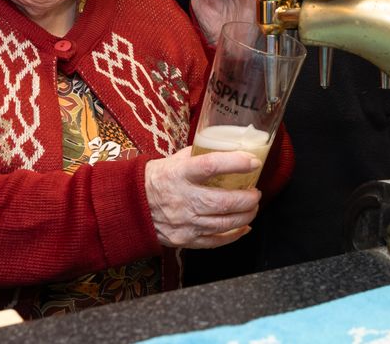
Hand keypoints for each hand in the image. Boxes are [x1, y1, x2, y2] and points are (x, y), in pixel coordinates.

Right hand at [144, 148, 261, 248]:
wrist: (133, 205)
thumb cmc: (158, 178)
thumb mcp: (175, 159)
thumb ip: (200, 155)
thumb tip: (228, 149)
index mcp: (180, 173)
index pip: (210, 166)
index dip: (235, 163)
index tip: (253, 162)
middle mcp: (183, 199)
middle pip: (222, 201)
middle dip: (246, 199)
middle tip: (256, 193)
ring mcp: (184, 222)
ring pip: (223, 223)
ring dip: (245, 216)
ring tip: (252, 208)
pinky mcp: (185, 239)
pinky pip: (215, 240)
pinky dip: (234, 235)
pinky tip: (244, 227)